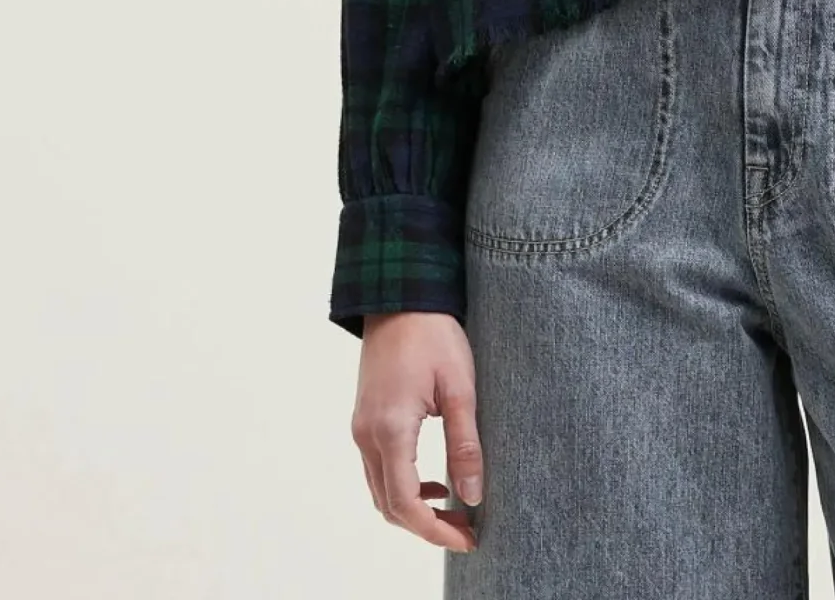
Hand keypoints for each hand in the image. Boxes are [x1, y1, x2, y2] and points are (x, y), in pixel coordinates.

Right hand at [352, 310, 482, 552]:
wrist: (399, 297)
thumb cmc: (433, 335)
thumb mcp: (460, 388)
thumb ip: (465, 444)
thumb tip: (473, 495)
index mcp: (390, 429)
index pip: (406, 503)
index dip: (436, 531)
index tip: (468, 538)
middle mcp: (367, 435)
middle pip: (390, 506)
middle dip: (427, 527)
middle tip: (468, 529)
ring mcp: (361, 429)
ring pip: (381, 492)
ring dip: (415, 510)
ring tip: (456, 511)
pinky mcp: (365, 420)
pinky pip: (379, 470)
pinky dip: (404, 488)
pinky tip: (436, 482)